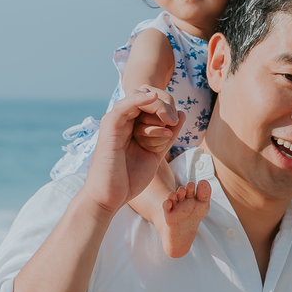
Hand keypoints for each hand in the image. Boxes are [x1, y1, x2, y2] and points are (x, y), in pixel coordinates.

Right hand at [82, 90, 177, 214]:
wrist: (110, 197)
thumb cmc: (129, 179)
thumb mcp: (156, 153)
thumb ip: (168, 136)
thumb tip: (181, 113)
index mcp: (132, 125)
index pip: (151, 102)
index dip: (167, 106)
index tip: (176, 123)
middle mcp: (123, 120)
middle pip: (146, 94)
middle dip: (165, 103)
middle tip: (173, 121)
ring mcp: (115, 122)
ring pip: (138, 97)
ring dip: (157, 106)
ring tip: (168, 120)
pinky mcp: (109, 127)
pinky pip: (124, 105)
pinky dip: (139, 99)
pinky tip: (153, 98)